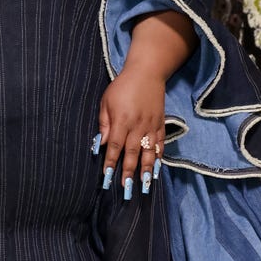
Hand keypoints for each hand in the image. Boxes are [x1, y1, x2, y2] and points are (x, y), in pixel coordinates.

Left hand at [97, 66, 164, 198]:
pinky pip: (160, 144)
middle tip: (127, 187)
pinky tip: (156, 169)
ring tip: (144, 184)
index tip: (108, 177)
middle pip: (132, 152)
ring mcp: (151, 125)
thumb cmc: (122, 87)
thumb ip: (104, 124)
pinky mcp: (160, 124)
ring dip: (146, 169)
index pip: (114, 146)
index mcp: (121, 120)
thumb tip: (99, 144)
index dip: (111, 162)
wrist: (147, 72)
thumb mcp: (106, 102)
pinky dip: (158, 157)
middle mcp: (137, 125)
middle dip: (129, 171)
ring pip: (148, 151)